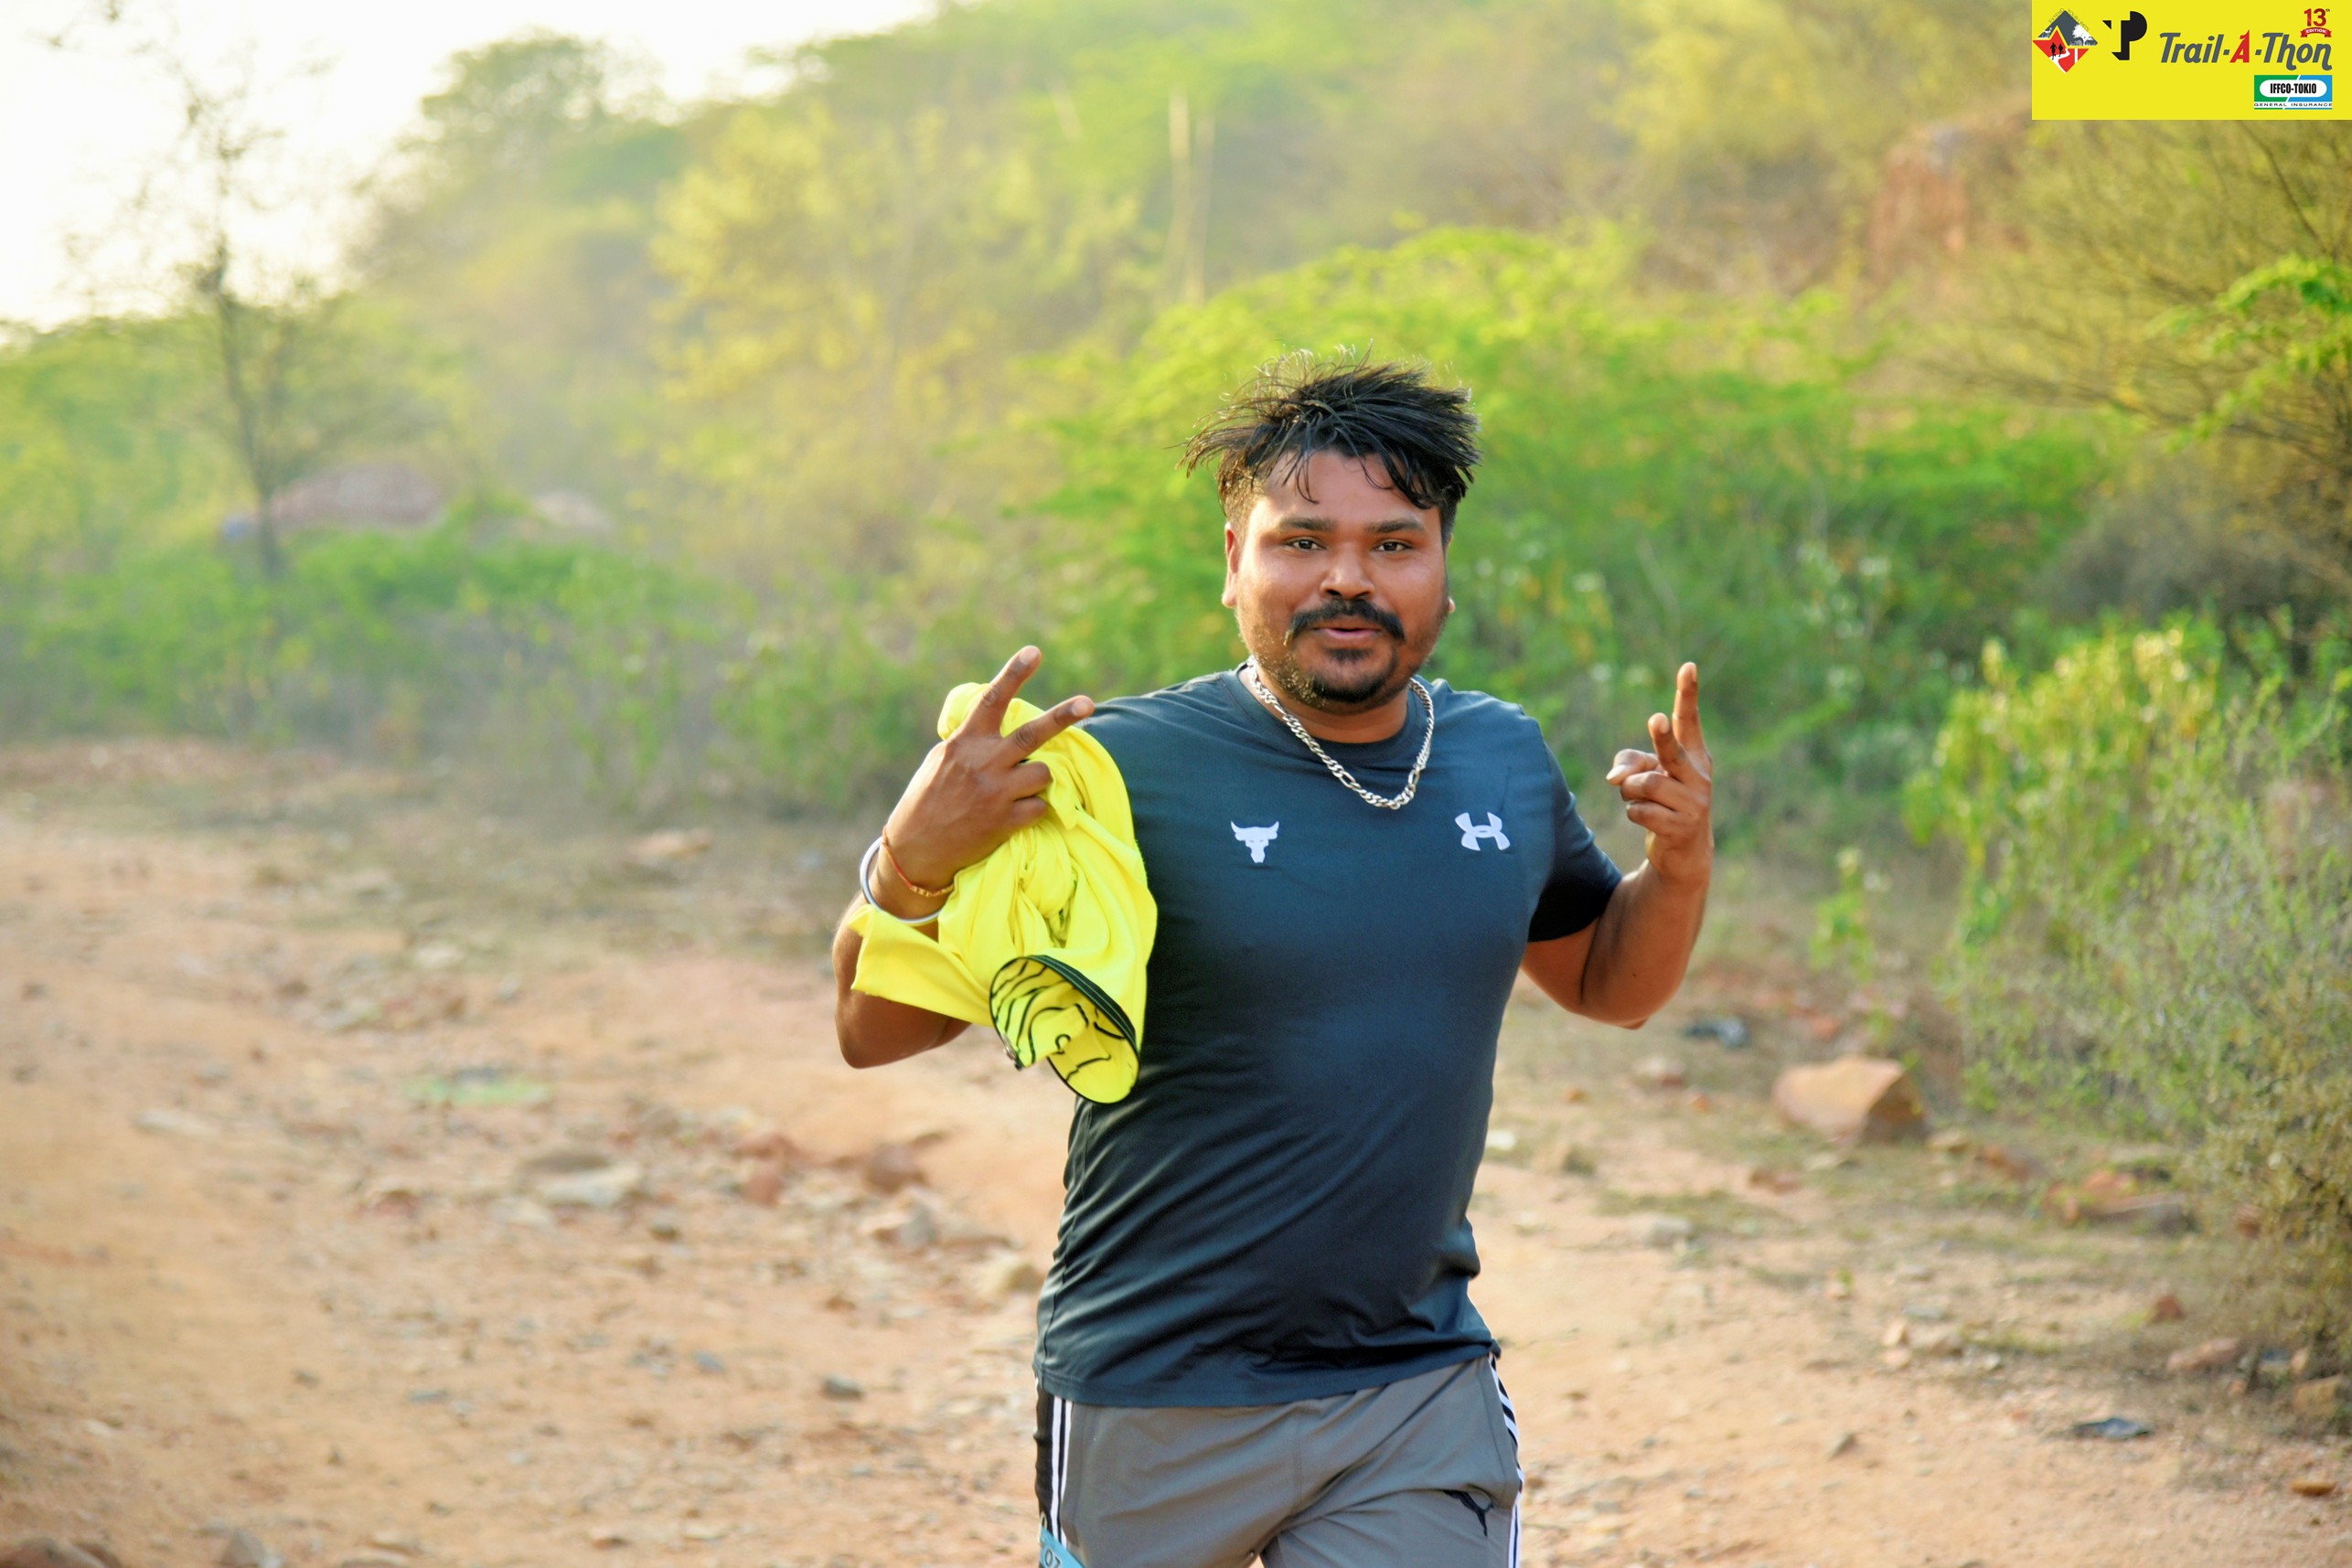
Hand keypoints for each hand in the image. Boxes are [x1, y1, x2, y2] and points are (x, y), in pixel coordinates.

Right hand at [874, 647, 1093, 908]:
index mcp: (965, 743)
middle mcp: (983, 764)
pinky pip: (1040, 807)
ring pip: (1043, 773)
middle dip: (1064, 716)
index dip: (1014, 674)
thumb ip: (970, 741)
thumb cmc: (927, 801)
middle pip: (1033, 734)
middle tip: (1088, 702)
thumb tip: (994, 721)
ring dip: (1039, 778)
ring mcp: (996, 794)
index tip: (1035, 652)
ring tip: (1018, 789)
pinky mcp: (1006, 823)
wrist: (916, 852)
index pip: (992, 700)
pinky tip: (1012, 816)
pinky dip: (1033, 809)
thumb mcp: (941, 761)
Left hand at [1602, 662, 1712, 887]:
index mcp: (1695, 755)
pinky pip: (1639, 810)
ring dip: (1630, 792)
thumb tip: (1615, 777)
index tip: (1688, 666)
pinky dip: (1633, 813)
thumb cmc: (1663, 801)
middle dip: (1662, 737)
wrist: (1683, 852)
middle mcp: (1699, 775)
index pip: (1690, 720)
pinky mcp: (1681, 827)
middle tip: (1656, 719)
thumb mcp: (1646, 775)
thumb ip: (1628, 763)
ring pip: (1643, 784)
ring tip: (1640, 799)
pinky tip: (1646, 819)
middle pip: (1671, 751)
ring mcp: (1694, 803)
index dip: (1688, 694)